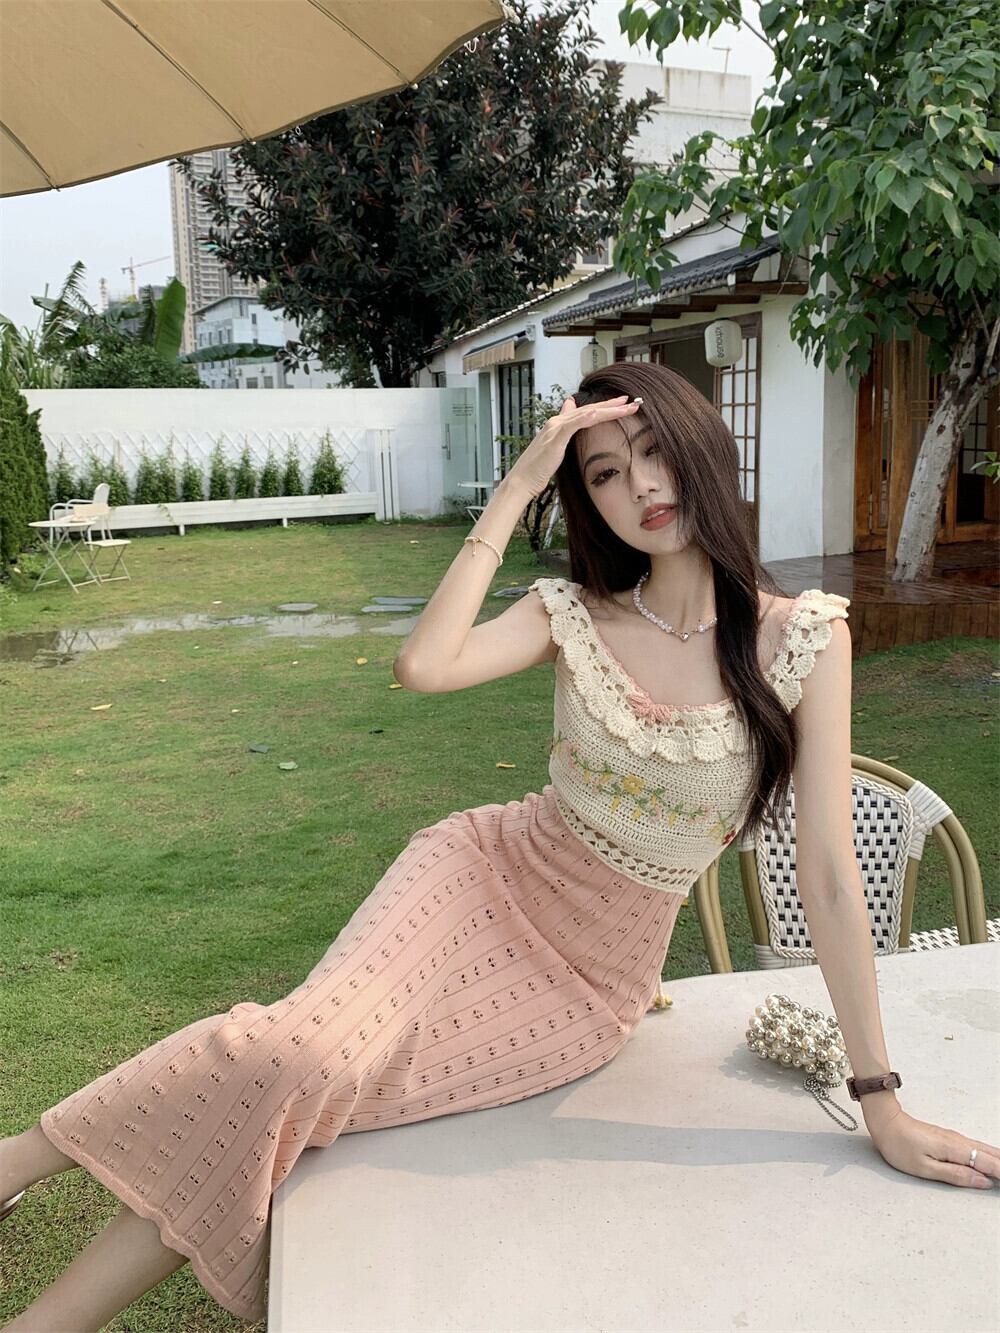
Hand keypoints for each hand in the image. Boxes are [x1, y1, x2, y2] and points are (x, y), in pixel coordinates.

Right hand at [505, 393, 640, 499]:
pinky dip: (585, 418)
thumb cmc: (537, 469)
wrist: (522, 481)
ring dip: (607, 409)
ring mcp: (555, 429)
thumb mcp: (554, 449)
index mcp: (559, 425)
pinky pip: (572, 425)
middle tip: (632, 402)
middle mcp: (557, 422)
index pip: (587, 413)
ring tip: (625, 406)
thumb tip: (568, 418)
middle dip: (612, 405)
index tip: (622, 405)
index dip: (605, 408)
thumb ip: (563, 433)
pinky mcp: (554, 439)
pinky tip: (597, 413)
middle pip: (590, 410)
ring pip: (586, 415)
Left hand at [865, 1105, 998, 1188]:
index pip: (988, 1164)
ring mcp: (955, 1138)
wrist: (886, 1123)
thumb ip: (956, 1175)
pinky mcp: (950, 1138)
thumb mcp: (925, 1168)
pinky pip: (977, 1147)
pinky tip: (994, 1159)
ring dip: (999, 1160)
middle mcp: (959, 1141)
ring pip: (986, 1149)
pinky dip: (990, 1155)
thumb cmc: (899, 1146)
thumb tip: (983, 1181)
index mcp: (955, 1148)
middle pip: (991, 1155)